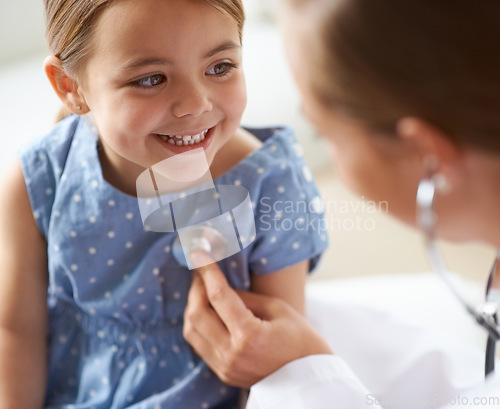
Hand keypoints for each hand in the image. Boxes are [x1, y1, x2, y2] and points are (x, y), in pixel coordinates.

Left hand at [183, 250, 332, 388]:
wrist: (310, 380)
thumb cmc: (301, 339)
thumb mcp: (278, 309)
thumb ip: (245, 297)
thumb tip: (219, 285)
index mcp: (249, 336)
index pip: (218, 296)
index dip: (207, 271)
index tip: (198, 253)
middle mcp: (232, 354)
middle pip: (196, 315)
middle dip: (195, 289)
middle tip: (201, 273)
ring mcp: (225, 367)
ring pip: (191, 332)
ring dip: (193, 307)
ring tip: (203, 290)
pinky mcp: (223, 373)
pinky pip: (199, 345)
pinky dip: (199, 325)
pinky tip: (208, 312)